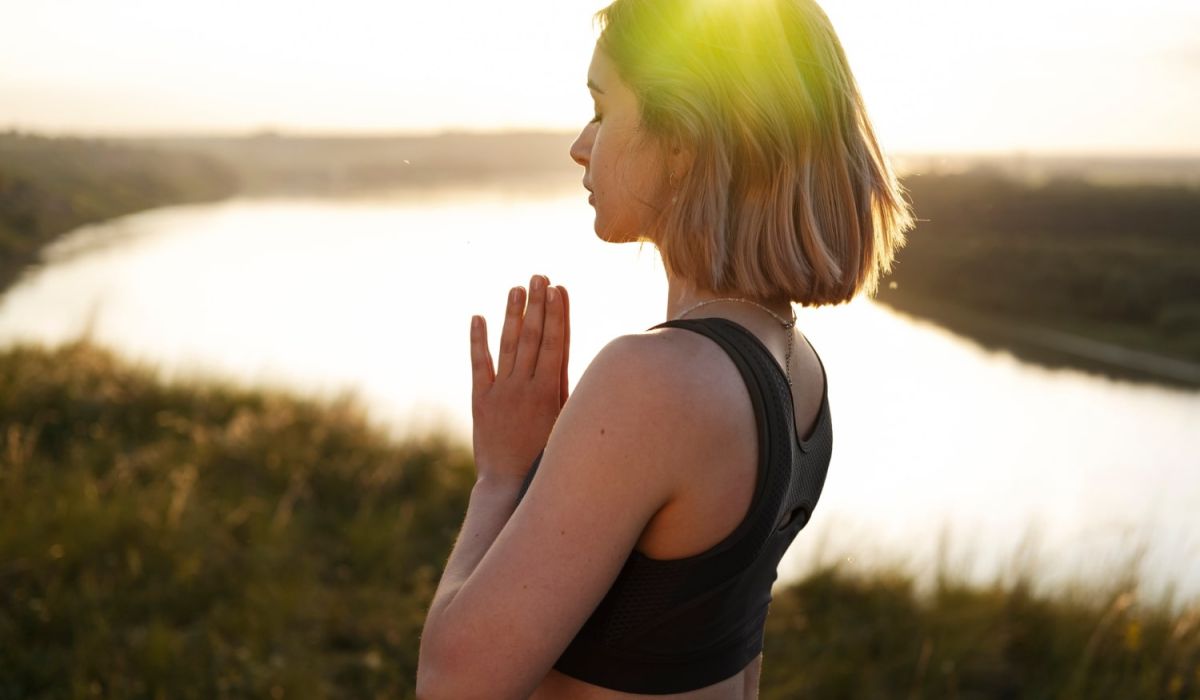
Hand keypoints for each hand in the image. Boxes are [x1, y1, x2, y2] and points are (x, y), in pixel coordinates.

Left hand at [469, 274, 570, 482]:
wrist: (510, 484)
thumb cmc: (546, 456)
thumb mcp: (565, 422)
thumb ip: (567, 389)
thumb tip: (576, 358)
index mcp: (550, 392)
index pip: (555, 343)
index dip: (556, 313)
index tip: (559, 288)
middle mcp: (525, 387)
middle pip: (533, 337)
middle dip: (537, 304)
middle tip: (539, 275)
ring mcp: (501, 391)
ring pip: (508, 345)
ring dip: (513, 314)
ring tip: (517, 288)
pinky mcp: (481, 400)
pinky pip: (479, 364)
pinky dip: (478, 340)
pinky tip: (478, 317)